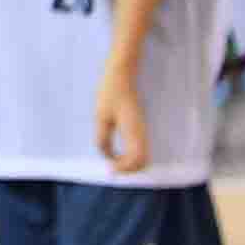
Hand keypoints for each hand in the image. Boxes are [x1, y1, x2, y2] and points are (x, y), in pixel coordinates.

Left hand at [94, 57, 150, 177]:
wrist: (122, 74)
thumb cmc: (110, 92)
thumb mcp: (101, 117)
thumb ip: (103, 139)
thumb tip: (106, 157)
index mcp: (134, 131)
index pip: (137, 159)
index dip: (125, 169)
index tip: (110, 169)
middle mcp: (141, 132)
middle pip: (144, 161)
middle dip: (129, 169)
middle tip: (112, 168)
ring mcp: (142, 130)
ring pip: (143, 156)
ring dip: (130, 164)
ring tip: (114, 162)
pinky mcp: (139, 127)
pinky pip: (140, 149)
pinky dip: (131, 157)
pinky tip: (118, 154)